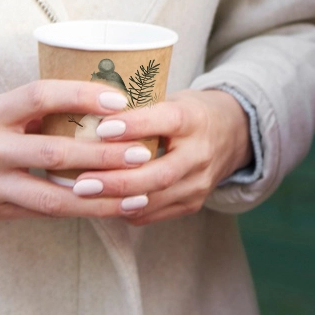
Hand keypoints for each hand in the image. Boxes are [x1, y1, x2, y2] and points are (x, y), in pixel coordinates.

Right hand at [0, 80, 155, 222]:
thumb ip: (31, 111)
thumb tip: (93, 104)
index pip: (39, 96)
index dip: (81, 95)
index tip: (120, 99)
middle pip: (55, 153)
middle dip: (104, 155)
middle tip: (141, 152)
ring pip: (53, 197)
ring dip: (100, 196)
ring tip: (137, 192)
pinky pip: (43, 213)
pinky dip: (78, 210)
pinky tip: (109, 208)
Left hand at [61, 88, 251, 226]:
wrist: (231, 135)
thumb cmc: (188, 113)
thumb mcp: (172, 100)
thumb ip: (140, 110)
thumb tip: (87, 113)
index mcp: (195, 119)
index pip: (167, 121)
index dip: (135, 126)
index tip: (102, 128)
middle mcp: (201, 153)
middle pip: (160, 173)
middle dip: (117, 181)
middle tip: (82, 183)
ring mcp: (199, 183)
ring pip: (154, 199)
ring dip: (115, 200)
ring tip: (83, 196)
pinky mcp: (192, 203)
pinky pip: (152, 214)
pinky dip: (124, 210)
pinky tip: (101, 203)